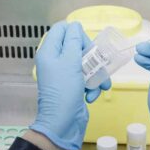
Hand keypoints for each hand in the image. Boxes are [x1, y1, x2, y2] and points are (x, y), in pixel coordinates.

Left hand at [30, 21, 110, 149]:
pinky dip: (92, 87)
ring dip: (96, 74)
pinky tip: (91, 96)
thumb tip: (74, 25)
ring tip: (101, 85)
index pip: (62, 29)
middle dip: (91, 57)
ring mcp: (64, 75)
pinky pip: (86, 79)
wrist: (62, 124)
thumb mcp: (70, 61)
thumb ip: (73, 41)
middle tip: (96, 65)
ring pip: (86, 64)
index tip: (85, 46)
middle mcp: (55, 61)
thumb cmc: (64, 91)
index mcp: (49, 52)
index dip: (76, 34)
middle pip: (77, 46)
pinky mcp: (73, 87)